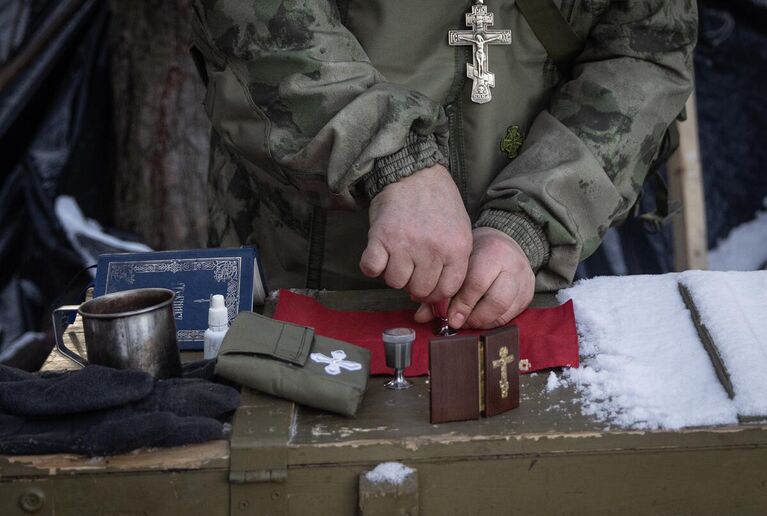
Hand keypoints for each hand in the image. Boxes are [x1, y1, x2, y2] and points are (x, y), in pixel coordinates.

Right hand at [360, 164, 471, 301]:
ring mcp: (406, 244)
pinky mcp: (381, 237)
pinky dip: (371, 266)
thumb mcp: (459, 231)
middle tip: (411, 265)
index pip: (446, 290)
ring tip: (396, 255)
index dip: (434, 291)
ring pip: (395, 282)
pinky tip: (378, 255)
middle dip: (413, 283)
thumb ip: (454, 264)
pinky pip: (372, 269)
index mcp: (457, 249)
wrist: (414, 173)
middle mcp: (433, 250)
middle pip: (420, 290)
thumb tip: (438, 301)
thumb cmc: (438, 203)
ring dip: (393, 272)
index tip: (427, 281)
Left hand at [415, 227, 534, 328]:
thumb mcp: (459, 261)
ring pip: (505, 312)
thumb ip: (442, 287)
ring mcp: (525, 281)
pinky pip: (510, 316)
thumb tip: (421, 316)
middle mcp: (513, 265)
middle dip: (474, 317)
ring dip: (482, 322)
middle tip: (458, 322)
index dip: (461, 304)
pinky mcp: (529, 294)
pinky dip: (492, 322)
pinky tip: (479, 318)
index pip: (476, 283)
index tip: (448, 317)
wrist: (506, 241)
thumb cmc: (476, 252)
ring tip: (467, 321)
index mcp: (493, 251)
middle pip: (496, 301)